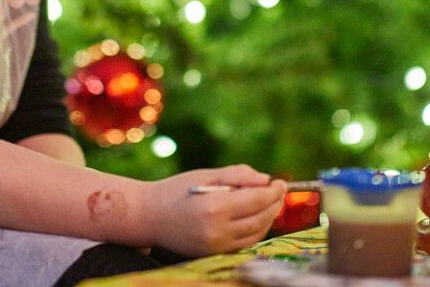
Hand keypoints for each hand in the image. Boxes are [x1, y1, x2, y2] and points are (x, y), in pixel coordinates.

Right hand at [144, 164, 285, 256]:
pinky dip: (256, 229)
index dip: (274, 191)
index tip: (281, 182)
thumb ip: (237, 175)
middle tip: (278, 191)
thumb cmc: (176, 190)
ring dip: (268, 217)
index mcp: (214, 207)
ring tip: (269, 202)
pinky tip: (255, 216)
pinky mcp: (215, 254)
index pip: (257, 200)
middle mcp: (217, 230)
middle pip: (261, 218)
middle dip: (274, 203)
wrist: (149, 217)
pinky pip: (245, 242)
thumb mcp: (206, 176)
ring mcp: (217, 246)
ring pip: (257, 233)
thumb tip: (266, 180)